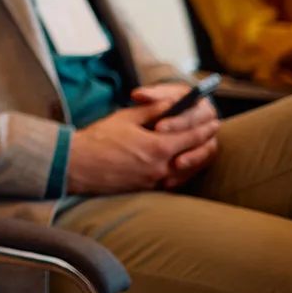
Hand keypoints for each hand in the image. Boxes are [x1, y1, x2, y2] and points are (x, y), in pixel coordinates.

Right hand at [66, 97, 219, 194]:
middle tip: (212, 132)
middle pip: (193, 154)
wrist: (78, 164)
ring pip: (186, 171)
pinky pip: (172, 181)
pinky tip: (181, 166)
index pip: (191, 136)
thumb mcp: (126, 117)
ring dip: (196, 159)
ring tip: (201, 149)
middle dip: (205, 142)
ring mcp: (154, 180)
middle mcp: (161, 166)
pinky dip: (181, 172)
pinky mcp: (146, 188)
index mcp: (158, 146)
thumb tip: (172, 104)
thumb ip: (152, 111)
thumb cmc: (99, 138)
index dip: (204, 127)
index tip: (213, 120)